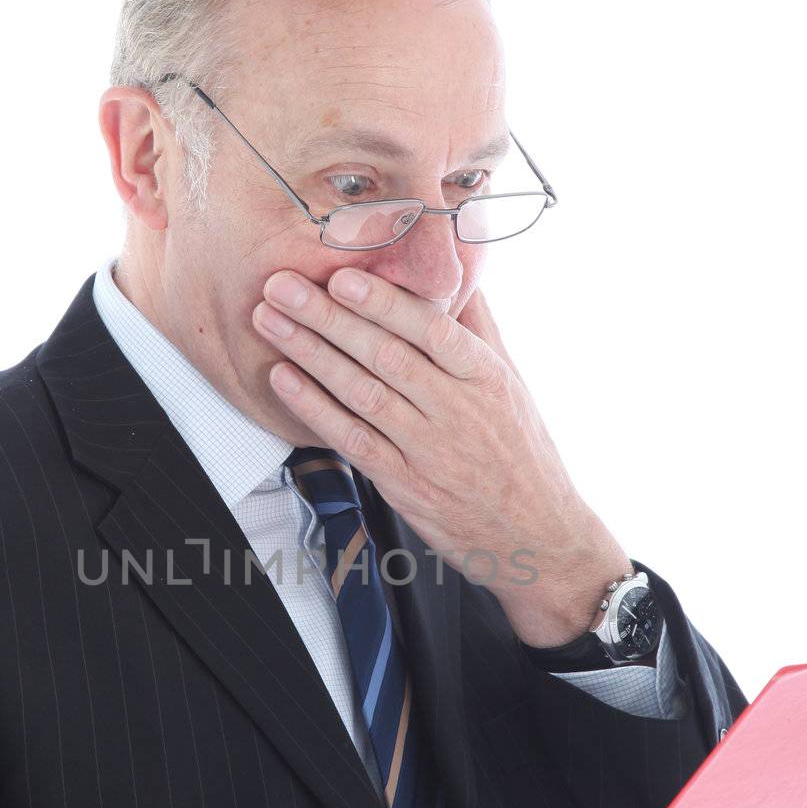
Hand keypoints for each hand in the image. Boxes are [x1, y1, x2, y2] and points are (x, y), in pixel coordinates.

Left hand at [252, 269, 630, 645]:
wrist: (536, 536)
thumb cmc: (520, 454)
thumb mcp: (512, 383)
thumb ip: (478, 328)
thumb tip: (458, 271)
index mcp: (485, 378)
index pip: (430, 329)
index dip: (383, 301)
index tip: (341, 274)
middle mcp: (457, 411)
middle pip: (385, 355)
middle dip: (327, 316)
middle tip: (282, 284)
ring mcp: (428, 451)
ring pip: (361, 393)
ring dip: (310, 353)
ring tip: (270, 321)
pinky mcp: (404, 486)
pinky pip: (352, 440)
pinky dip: (314, 407)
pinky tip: (284, 379)